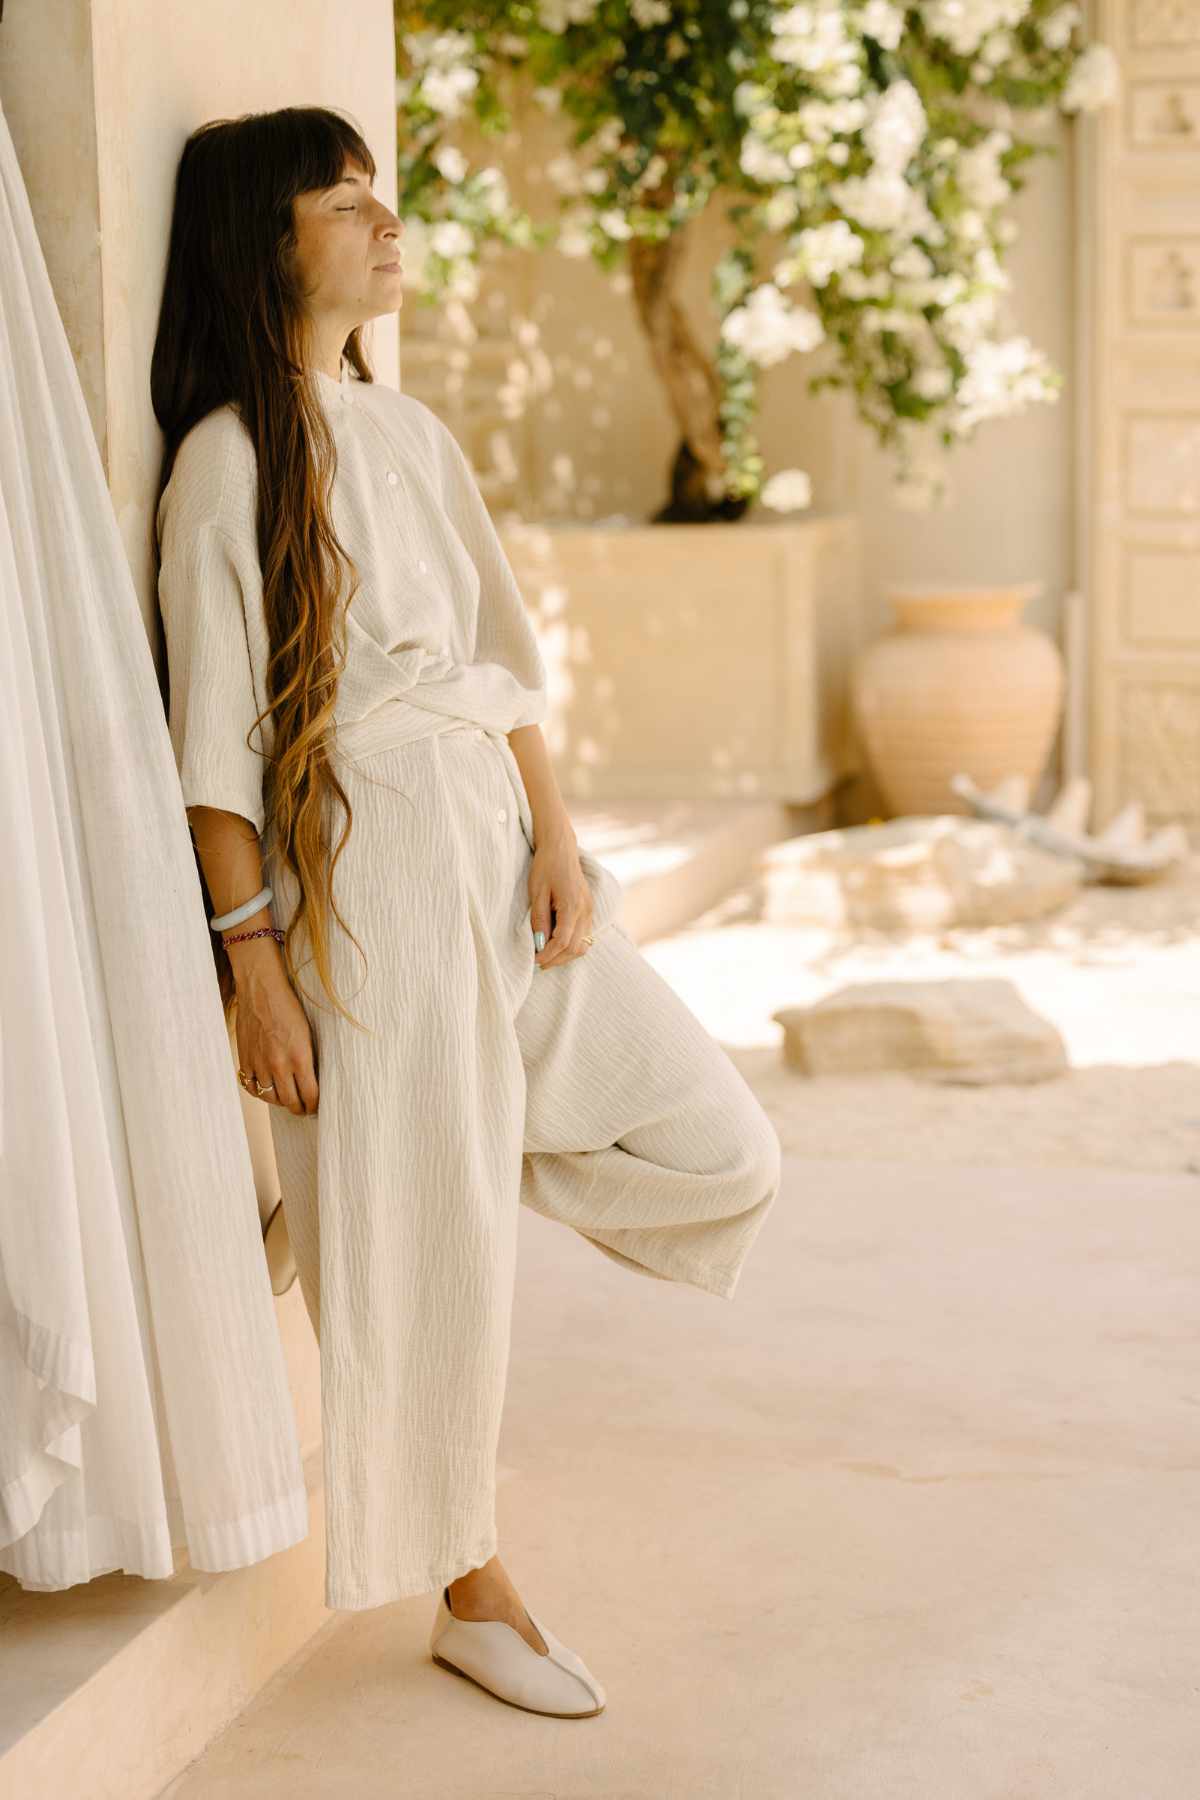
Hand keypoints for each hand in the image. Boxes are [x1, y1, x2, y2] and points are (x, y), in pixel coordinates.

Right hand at [234, 971, 319, 1114]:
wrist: (261, 991)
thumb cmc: (288, 1008)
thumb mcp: (308, 1034)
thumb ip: (308, 1059)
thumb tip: (312, 1080)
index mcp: (300, 1058)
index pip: (310, 1095)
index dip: (315, 1106)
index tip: (317, 1107)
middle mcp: (279, 1065)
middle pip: (291, 1101)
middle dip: (300, 1108)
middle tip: (304, 1109)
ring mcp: (260, 1064)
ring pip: (271, 1097)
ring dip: (281, 1101)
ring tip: (287, 1100)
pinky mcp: (245, 1060)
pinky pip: (251, 1087)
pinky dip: (260, 1092)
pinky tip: (267, 1091)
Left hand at [529, 829, 593, 968]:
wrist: (561, 847)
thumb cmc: (546, 866)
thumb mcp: (536, 892)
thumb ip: (539, 919)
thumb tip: (540, 944)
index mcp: (572, 905)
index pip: (563, 942)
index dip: (548, 955)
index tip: (535, 961)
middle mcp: (585, 910)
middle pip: (576, 948)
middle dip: (557, 959)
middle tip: (539, 963)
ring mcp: (589, 909)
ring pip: (584, 944)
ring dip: (566, 955)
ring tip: (547, 956)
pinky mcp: (589, 908)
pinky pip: (585, 935)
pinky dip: (573, 945)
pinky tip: (557, 944)